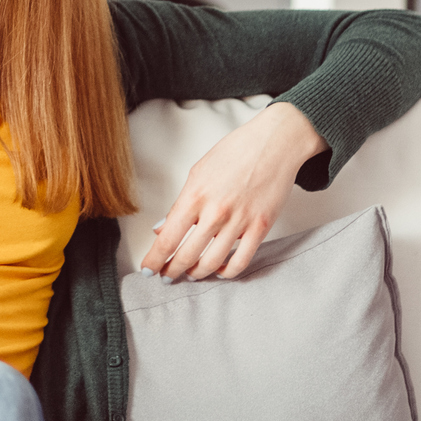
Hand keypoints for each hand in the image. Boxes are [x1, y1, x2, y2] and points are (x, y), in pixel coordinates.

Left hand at [141, 101, 326, 280]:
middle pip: (188, 254)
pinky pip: (241, 260)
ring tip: (190, 274)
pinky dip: (227, 272)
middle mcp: (215, 212)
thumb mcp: (197, 172)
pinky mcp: (260, 227)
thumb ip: (181, 203)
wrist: (272, 144)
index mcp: (194, 195)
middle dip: (173, 270)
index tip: (148, 269)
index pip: (168, 236)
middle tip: (166, 276)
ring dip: (198, 273)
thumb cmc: (234, 153)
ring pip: (213, 262)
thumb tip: (163, 227)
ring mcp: (239, 221)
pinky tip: (219, 271)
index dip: (155, 258)